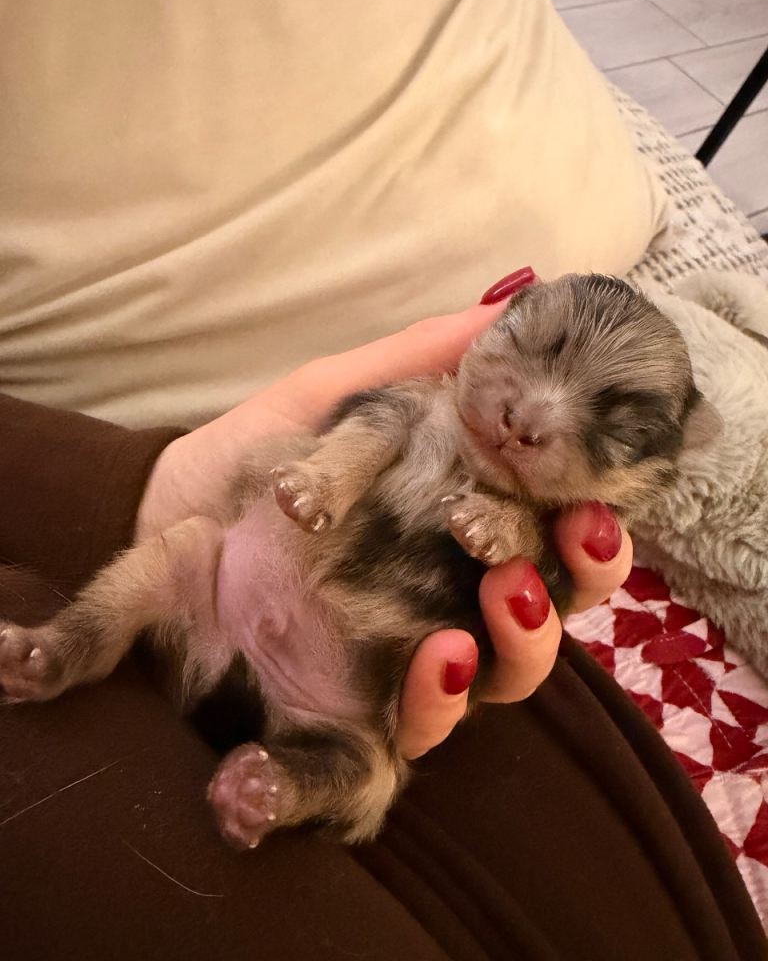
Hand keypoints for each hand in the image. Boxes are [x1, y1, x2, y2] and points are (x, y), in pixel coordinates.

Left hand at [136, 291, 632, 760]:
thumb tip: (509, 306)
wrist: (153, 518)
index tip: (591, 512)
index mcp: (449, 535)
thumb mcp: (331, 397)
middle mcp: (441, 604)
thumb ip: (415, 362)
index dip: (591, 541)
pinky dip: (433, 711)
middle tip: (540, 563)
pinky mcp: (350, 718)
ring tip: (490, 607)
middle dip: (565, 599)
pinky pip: (413, 742)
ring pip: (501, 685)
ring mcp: (399, 666)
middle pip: (545, 625)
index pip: (550, 548)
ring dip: (520, 650)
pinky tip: (429, 664)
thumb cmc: (249, 461)